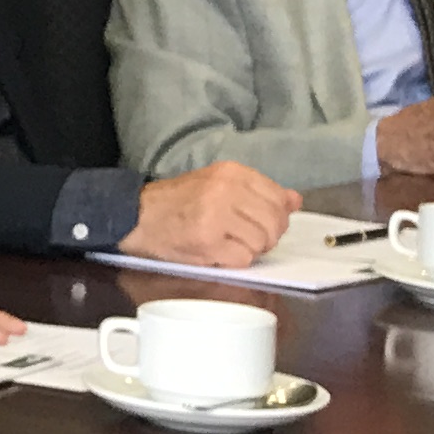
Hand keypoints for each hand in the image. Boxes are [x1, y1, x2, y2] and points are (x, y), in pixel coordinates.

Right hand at [124, 162, 299, 267]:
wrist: (138, 215)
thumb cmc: (178, 202)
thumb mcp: (219, 184)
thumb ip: (258, 191)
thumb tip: (295, 200)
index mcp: (232, 172)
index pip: (279, 197)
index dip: (278, 216)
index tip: (264, 222)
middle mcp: (226, 189)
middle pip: (274, 222)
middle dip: (267, 237)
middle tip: (249, 239)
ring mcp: (217, 215)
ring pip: (261, 242)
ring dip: (250, 250)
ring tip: (230, 244)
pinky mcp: (207, 241)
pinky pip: (243, 259)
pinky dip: (234, 261)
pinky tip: (219, 252)